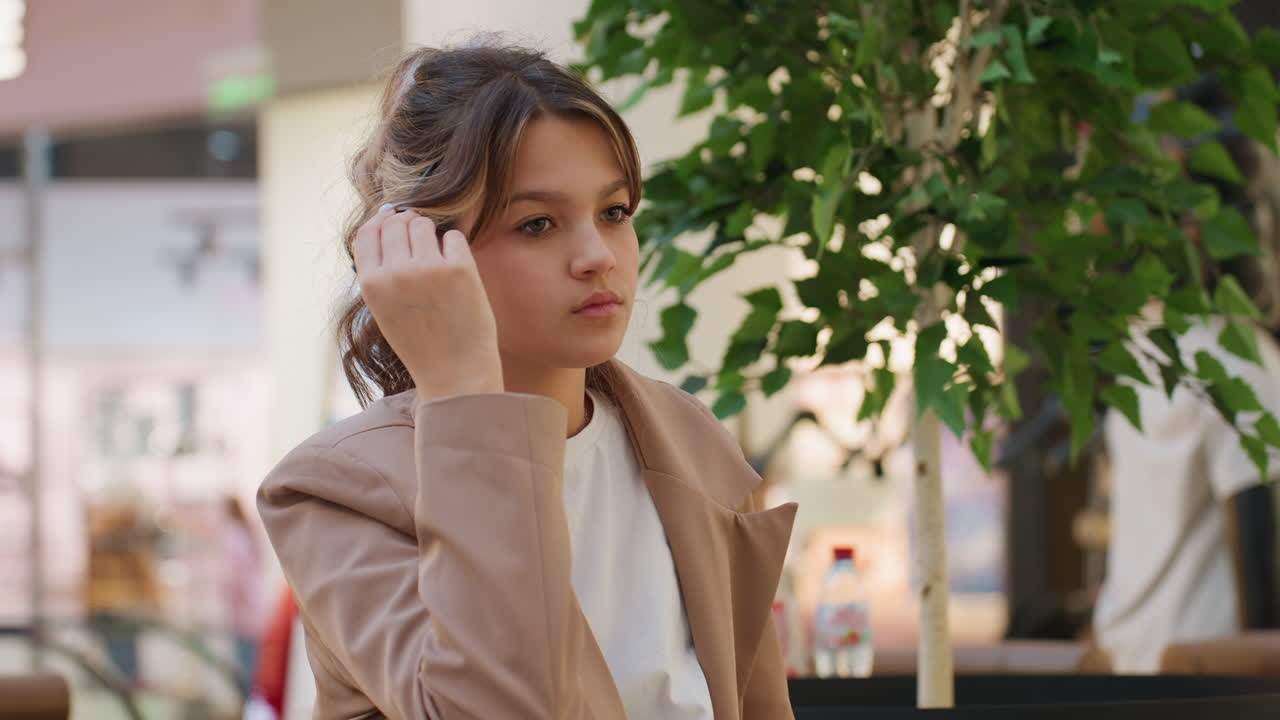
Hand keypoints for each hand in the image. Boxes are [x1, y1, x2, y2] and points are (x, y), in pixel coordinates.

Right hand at [354, 206, 502, 400]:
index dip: (381, 223)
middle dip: (407, 225)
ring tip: (438, 258)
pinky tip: (456, 269)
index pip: (367, 233)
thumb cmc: (422, 342)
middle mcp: (395, 273)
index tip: (394, 224)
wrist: (456, 374)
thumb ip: (381, 269)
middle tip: (421, 245)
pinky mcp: (459, 269)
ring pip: (422, 224)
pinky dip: (454, 247)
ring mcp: (427, 269)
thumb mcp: (385, 308)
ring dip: (430, 232)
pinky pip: (453, 236)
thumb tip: (386, 215)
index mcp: (371, 284)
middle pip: (396, 223)